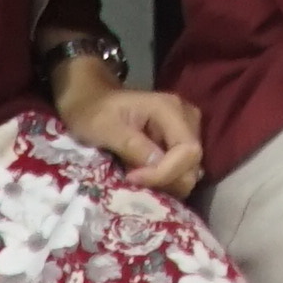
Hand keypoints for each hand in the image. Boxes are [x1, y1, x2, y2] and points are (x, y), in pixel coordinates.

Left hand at [50, 50, 206, 194]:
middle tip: (133, 181)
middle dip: (165, 180)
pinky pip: (181, 169)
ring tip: (136, 178)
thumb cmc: (93, 111)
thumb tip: (157, 167)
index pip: (188, 151)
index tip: (132, 178)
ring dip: (164, 182)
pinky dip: (164, 179)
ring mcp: (184, 130)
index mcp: (169, 109)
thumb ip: (132, 146)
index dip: (165, 172)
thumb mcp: (105, 128)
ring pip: (189, 170)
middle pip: (193, 164)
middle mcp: (186, 118)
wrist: (89, 100)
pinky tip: (142, 176)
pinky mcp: (177, 142)